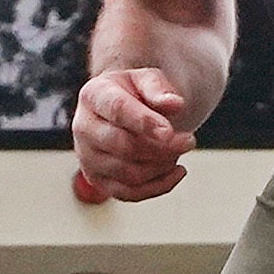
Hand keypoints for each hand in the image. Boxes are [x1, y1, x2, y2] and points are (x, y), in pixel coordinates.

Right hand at [70, 67, 195, 203]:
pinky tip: (177, 171)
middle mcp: (83, 127)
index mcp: (94, 95)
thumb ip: (159, 89)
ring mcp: (88, 158)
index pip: (118, 110)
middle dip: (163, 148)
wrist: (121, 113)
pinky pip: (130, 193)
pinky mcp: (98, 181)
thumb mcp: (148, 80)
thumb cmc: (136, 94)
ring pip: (129, 173)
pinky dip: (159, 186)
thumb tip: (175, 104)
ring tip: (178, 151)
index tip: (170, 132)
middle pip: (124, 146)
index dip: (145, 122)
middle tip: (189, 141)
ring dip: (162, 165)